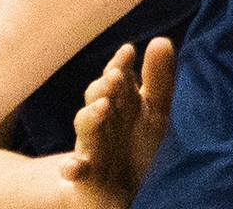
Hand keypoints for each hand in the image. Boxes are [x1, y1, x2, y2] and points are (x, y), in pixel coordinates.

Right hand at [57, 38, 173, 206]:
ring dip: (90, 118)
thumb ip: (159, 80)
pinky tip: (73, 168)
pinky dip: (71, 169)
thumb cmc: (138, 145)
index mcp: (122, 103)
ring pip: (86, 129)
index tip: (128, 51)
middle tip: (114, 77)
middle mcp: (104, 121)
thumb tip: (160, 40)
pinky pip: (75, 171)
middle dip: (104, 87)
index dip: (121, 64)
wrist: (118, 191)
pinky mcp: (85, 176)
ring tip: (101, 108)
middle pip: (99, 98)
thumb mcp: (155, 112)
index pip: (118, 78)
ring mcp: (92, 147)